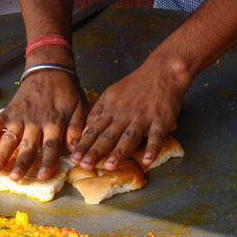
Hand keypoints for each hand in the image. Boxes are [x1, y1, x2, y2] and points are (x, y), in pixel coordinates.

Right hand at [0, 68, 88, 180]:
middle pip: (27, 145)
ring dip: (0, 154)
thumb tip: (75, 149)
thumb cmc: (67, 92)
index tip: (42, 176)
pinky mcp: (8, 112)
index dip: (47, 161)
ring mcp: (19, 117)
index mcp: (54, 122)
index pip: (51, 145)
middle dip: (20, 162)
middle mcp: (35, 121)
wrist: (49, 70)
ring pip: (9, 138)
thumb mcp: (80, 107)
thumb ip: (77, 128)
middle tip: (14, 178)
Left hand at [70, 60, 188, 170]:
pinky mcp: (161, 119)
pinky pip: (157, 135)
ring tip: (110, 166)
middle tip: (85, 165)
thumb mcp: (111, 93)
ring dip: (120, 152)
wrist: (162, 71)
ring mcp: (143, 117)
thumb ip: (98, 111)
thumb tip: (86, 129)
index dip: (84, 145)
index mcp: (111, 110)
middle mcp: (124, 115)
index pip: (94, 130)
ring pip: (129, 137)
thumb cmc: (136, 84)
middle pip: (108, 136)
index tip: (74, 159)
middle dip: (96, 151)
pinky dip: (153, 148)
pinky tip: (148, 160)